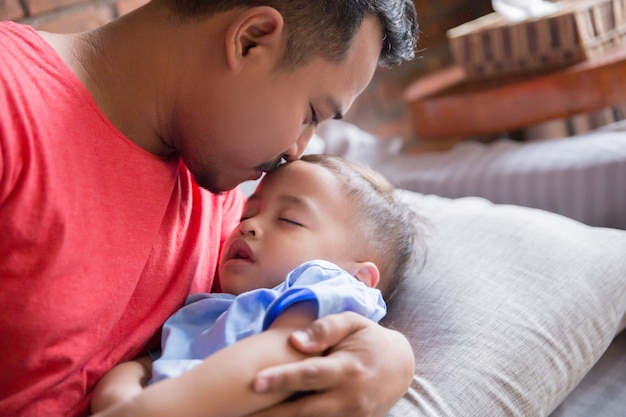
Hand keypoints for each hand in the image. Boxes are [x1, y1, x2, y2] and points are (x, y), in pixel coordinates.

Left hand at [248, 312, 414, 416]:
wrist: (400, 367)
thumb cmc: (369, 339)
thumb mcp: (352, 322)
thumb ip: (325, 328)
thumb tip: (295, 341)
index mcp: (348, 368)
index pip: (309, 375)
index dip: (282, 379)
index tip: (254, 381)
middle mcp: (350, 398)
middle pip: (303, 410)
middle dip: (270, 413)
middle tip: (238, 412)